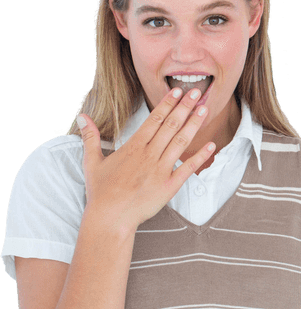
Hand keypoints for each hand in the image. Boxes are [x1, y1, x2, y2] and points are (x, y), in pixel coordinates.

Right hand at [78, 87, 215, 231]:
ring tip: (204, 108)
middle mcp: (149, 155)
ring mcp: (161, 170)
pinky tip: (211, 145)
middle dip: (185, 107)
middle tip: (197, 91)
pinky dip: (201, 156)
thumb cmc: (101, 191)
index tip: (178, 91)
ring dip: (194, 124)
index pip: (154, 119)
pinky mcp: (169, 186)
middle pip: (170, 125)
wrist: (110, 217)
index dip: (167, 103)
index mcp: (133, 147)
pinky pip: (188, 168)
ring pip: (180, 142)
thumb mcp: (92, 161)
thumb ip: (90, 137)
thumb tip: (81, 117)